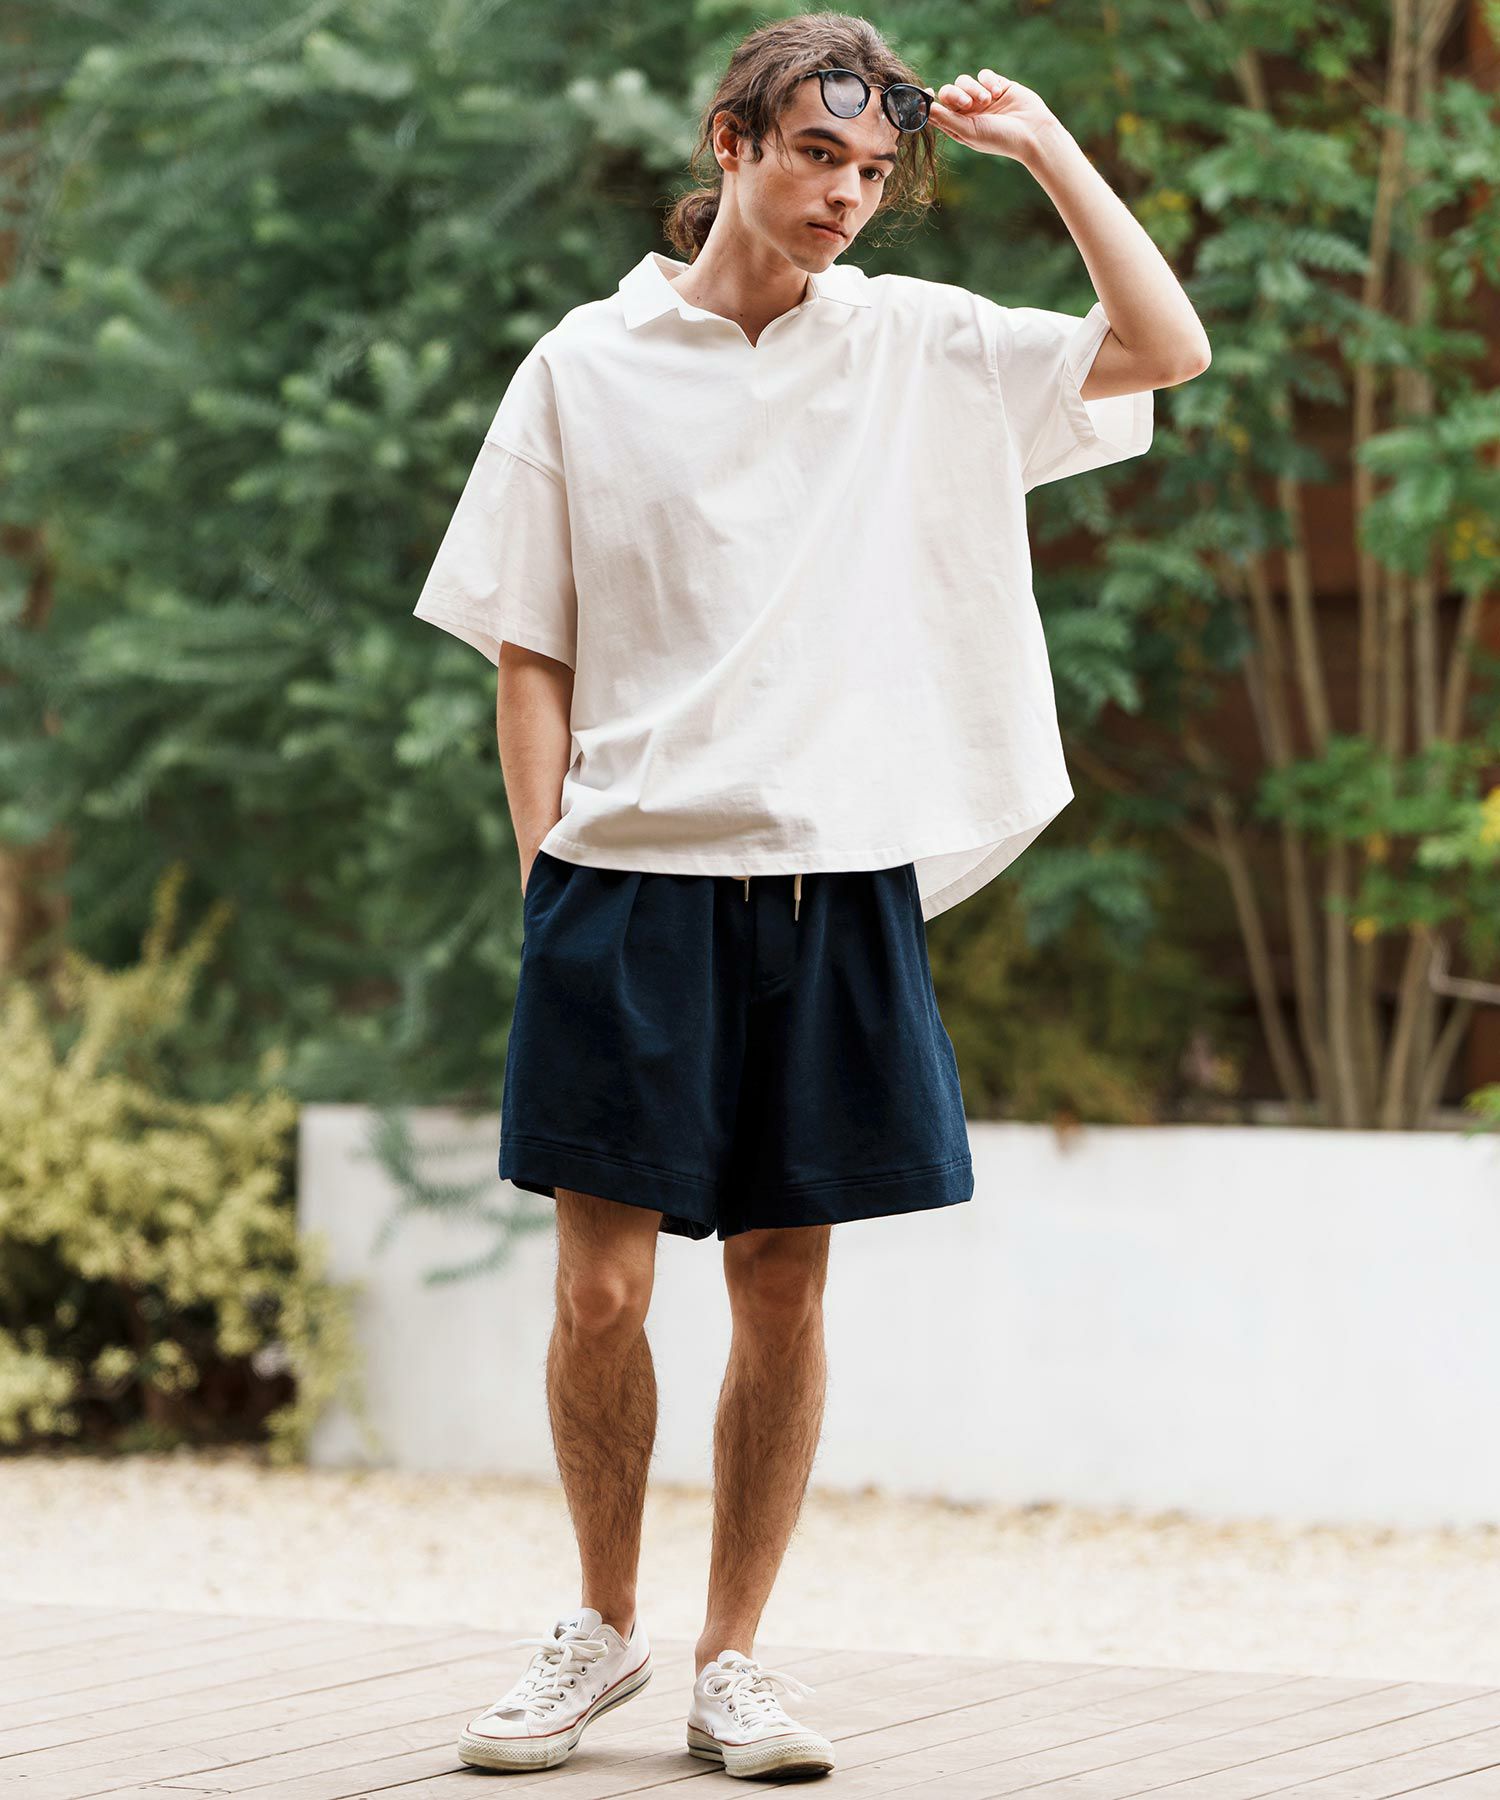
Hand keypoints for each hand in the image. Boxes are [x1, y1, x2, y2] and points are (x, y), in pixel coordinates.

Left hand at [924, 68, 1056, 162]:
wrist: (1032, 131)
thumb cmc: (999, 138)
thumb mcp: (969, 131)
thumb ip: (946, 119)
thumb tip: (924, 108)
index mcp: (958, 126)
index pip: (937, 110)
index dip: (928, 101)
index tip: (926, 93)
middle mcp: (968, 112)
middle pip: (949, 92)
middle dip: (956, 94)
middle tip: (968, 104)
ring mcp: (982, 97)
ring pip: (965, 80)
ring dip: (975, 89)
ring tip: (988, 101)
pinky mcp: (997, 85)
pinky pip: (984, 74)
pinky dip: (990, 81)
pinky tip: (999, 93)